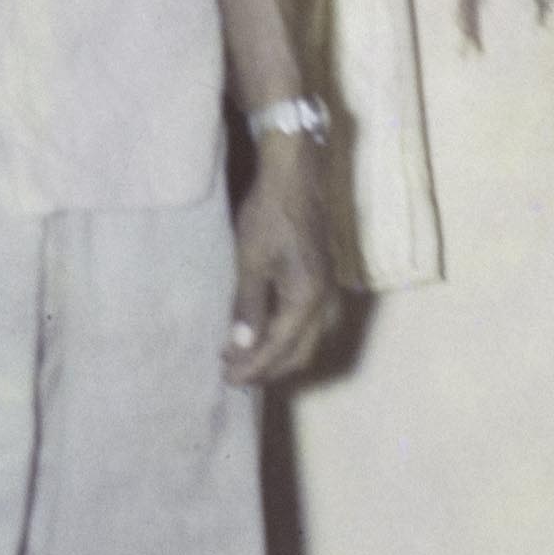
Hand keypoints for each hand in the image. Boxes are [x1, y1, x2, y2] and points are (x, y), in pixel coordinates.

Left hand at [224, 136, 338, 387]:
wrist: (296, 175)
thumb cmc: (270, 214)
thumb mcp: (251, 261)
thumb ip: (248, 306)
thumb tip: (242, 347)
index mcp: (306, 299)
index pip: (279, 349)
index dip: (253, 368)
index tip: (228, 380)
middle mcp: (323, 301)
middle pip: (299, 353)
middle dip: (267, 368)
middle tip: (233, 373)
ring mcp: (325, 289)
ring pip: (305, 339)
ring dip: (276, 354)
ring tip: (243, 356)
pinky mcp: (320, 278)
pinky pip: (305, 322)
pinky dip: (284, 335)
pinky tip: (261, 329)